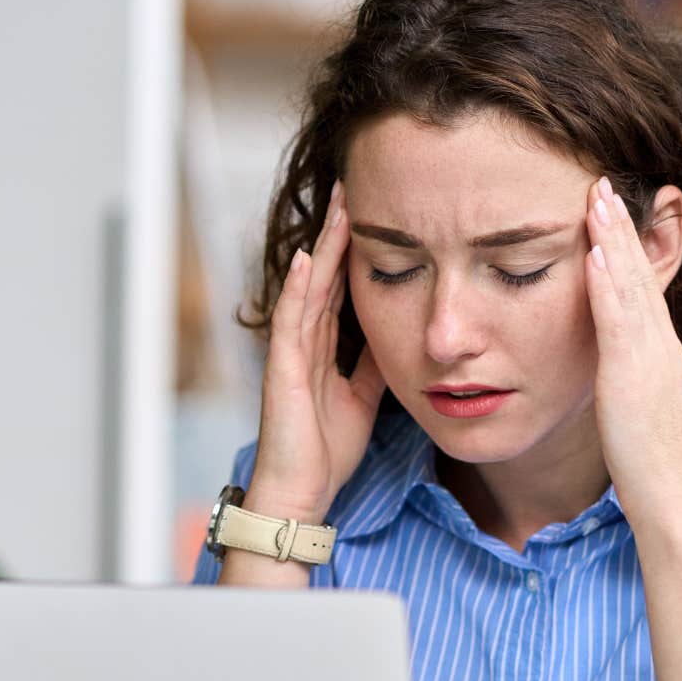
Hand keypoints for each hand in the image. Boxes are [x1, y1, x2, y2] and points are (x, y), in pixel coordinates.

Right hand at [249, 180, 388, 524]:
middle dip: (337, 234)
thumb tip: (398, 335)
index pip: (337, 288)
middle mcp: (303, 343)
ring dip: (321, 247)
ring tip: (337, 206)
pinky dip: (298, 290)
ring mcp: (290, 353)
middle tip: (351, 188)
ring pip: (308, 288)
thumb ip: (374, 365)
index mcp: (321, 350)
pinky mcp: (283, 370)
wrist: (301, 492)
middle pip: (322, 276)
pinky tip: (307, 260)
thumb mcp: (364, 399)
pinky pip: (291, 322)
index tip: (367, 214)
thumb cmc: (325, 453)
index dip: (351, 251)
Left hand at [582, 175, 681, 518]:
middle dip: (620, 225)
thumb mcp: (637, 408)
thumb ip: (628, 381)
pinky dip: (607, 284)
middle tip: (601, 180)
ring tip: (596, 195)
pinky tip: (592, 253)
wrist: (674, 498)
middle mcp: (659, 345)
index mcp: (658, 352)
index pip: (640, 286)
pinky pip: (619, 321)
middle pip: (638, 272)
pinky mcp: (634, 375)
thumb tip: (613, 371)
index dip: (624, 246)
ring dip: (613, 238)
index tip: (607, 209)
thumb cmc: (652, 464)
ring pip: (630, 284)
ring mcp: (650, 357)